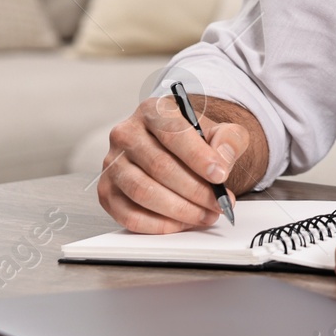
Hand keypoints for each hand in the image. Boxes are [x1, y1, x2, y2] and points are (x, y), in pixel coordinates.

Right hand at [98, 95, 252, 232]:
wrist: (178, 150)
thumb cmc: (198, 141)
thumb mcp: (223, 131)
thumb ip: (229, 141)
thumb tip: (221, 162)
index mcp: (153, 111)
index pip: (173, 133)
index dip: (198, 157)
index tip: (220, 175)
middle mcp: (126, 134)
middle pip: (159, 166)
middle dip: (195, 190)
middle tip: (220, 203)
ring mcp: (112, 163)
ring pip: (143, 192)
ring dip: (179, 210)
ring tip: (206, 214)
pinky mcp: (106, 191)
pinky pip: (128, 215)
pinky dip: (158, 224)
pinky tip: (182, 223)